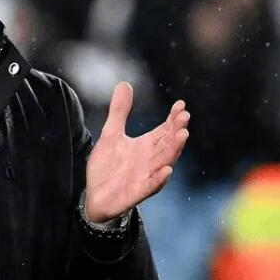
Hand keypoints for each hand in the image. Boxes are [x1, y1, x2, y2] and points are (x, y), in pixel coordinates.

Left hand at [85, 82, 189, 222]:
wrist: (95, 195)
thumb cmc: (108, 166)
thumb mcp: (111, 134)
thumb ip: (119, 111)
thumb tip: (125, 84)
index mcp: (146, 146)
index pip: (165, 130)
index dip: (173, 118)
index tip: (181, 104)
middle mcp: (150, 160)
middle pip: (167, 144)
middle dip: (176, 131)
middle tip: (184, 117)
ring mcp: (145, 176)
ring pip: (163, 162)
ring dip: (173, 150)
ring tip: (182, 136)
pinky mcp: (137, 192)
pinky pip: (151, 185)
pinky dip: (159, 179)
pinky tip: (167, 170)